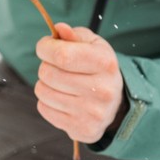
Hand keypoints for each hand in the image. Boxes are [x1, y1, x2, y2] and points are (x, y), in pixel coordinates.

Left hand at [34, 23, 126, 143]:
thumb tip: (59, 29)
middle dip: (45, 66)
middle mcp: (102, 90)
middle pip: (48, 73)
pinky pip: (44, 109)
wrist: (117, 102)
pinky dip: (47, 102)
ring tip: (60, 83)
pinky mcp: (83, 129)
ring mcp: (93, 113)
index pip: (61, 55)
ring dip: (45, 84)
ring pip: (42, 91)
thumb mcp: (92, 45)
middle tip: (56, 67)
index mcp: (105, 63)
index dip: (45, 48)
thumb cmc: (97, 67)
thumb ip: (73, 35)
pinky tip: (63, 98)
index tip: (45, 46)